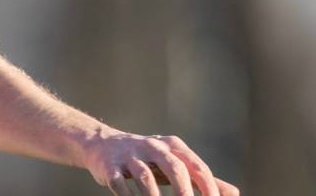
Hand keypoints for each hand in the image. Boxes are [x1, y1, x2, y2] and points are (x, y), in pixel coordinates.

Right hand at [83, 130, 239, 195]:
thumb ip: (201, 178)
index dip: (209, 188)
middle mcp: (152, 147)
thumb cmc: (147, 159)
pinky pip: (119, 184)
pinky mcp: (109, 166)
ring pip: (144, 176)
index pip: (197, 167)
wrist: (101, 144)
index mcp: (172, 147)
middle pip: (173, 167)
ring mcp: (129, 155)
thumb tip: (233, 193)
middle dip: (184, 191)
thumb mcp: (174, 163)